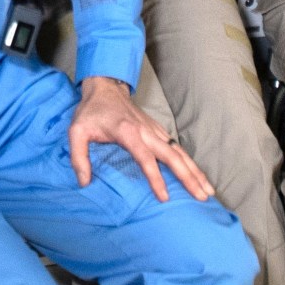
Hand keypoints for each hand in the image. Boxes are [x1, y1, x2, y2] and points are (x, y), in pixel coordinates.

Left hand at [68, 75, 212, 202]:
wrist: (106, 86)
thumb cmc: (91, 111)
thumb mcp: (76, 131)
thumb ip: (78, 157)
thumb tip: (84, 183)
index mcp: (128, 132)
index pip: (145, 157)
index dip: (155, 178)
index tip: (164, 197)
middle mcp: (146, 131)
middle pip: (172, 156)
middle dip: (188, 177)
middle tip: (201, 197)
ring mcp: (155, 130)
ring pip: (179, 152)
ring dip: (195, 171)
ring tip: (208, 191)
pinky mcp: (159, 130)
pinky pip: (178, 148)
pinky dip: (190, 163)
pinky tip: (199, 176)